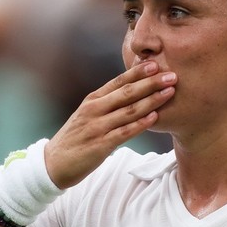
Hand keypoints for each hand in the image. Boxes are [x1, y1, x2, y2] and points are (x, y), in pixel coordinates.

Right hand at [45, 62, 175, 188]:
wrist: (54, 163)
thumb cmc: (76, 138)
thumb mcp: (88, 115)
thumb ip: (107, 104)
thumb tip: (132, 93)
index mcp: (93, 100)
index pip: (119, 82)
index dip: (138, 72)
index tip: (156, 63)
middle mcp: (95, 109)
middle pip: (127, 92)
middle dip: (151, 82)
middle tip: (171, 75)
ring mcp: (97, 127)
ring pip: (129, 110)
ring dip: (151, 100)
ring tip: (170, 92)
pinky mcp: (101, 145)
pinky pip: (124, 132)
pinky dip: (140, 123)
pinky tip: (154, 116)